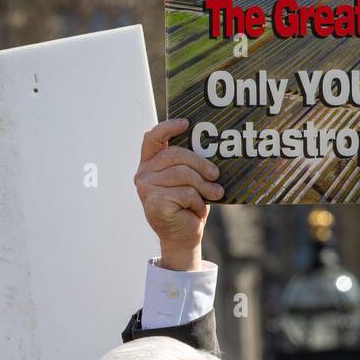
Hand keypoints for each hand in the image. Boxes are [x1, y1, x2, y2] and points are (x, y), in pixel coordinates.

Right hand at [134, 118, 223, 270]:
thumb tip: (214, 146)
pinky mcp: (153, 202)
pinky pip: (185, 193)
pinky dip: (197, 202)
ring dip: (204, 186)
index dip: (168, 127)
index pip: (152, 137)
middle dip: (201, 163)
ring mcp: (146, 187)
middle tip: (216, 175)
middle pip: (176, 154)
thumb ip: (191, 164)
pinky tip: (196, 210)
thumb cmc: (189, 204)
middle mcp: (144, 173)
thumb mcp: (191, 180)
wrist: (183, 235)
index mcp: (151, 163)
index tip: (187, 123)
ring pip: (183, 174)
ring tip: (214, 194)